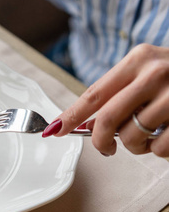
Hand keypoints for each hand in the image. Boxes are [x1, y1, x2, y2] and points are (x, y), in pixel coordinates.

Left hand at [43, 44, 168, 156]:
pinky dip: (158, 151)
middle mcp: (155, 73)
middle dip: (100, 141)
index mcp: (137, 60)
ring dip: (134, 146)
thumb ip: (120, 93)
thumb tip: (85, 123)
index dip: (71, 116)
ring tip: (148, 136)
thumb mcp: (148, 72)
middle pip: (107, 118)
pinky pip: (160, 149)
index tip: (53, 130)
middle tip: (106, 148)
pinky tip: (167, 137)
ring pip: (132, 137)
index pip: (94, 93)